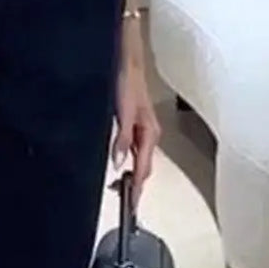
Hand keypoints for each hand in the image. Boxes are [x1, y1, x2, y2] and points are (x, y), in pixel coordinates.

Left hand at [111, 62, 161, 206]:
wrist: (127, 63)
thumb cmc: (127, 83)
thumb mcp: (123, 113)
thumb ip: (122, 139)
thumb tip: (118, 164)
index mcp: (150, 134)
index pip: (144, 169)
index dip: (137, 188)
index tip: (132, 205)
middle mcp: (149, 134)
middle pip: (144, 167)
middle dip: (135, 185)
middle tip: (124, 200)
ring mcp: (144, 128)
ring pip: (139, 158)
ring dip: (132, 173)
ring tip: (121, 187)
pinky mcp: (136, 122)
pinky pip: (135, 148)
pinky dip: (128, 158)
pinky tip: (121, 161)